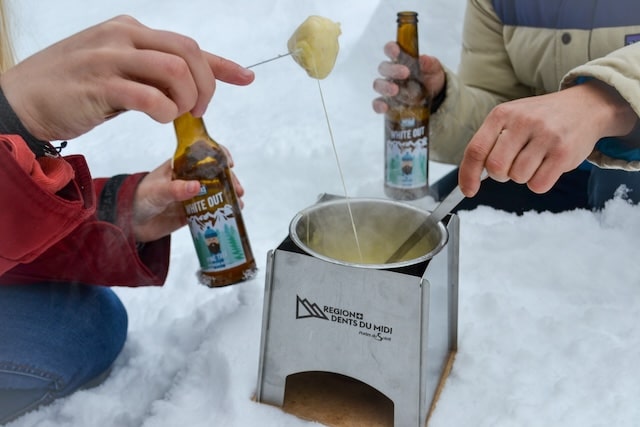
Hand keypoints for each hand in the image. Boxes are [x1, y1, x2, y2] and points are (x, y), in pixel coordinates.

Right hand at [0, 15, 254, 141]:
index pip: (187, 44)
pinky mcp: (99, 86)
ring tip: (177, 116)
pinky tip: (158, 119)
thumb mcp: (118, 69)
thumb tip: (190, 83)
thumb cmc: (74, 86)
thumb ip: (152, 72)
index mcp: (131, 30)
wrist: (23, 99)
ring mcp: (110, 58)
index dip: (222, 64)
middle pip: (188, 54)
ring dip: (186, 100)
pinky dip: (164, 111)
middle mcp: (123, 37)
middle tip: (198, 111)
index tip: (247, 78)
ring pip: (174, 71)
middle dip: (206, 86)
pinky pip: (148, 97)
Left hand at [131, 146, 244, 242]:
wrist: (126, 222)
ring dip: (229, 197)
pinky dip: (221, 213)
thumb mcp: (156, 191)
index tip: (230, 163)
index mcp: (180, 166)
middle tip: (238, 190)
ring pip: (216, 194)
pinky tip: (231, 216)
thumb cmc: (137, 198)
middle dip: (229, 181)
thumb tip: (198, 186)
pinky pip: (210, 212)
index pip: (203, 154)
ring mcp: (191, 197)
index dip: (219, 155)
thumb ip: (175, 189)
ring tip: (238, 205)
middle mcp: (188, 179)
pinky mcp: (191, 214)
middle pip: (215, 175)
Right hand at [372, 41, 444, 112]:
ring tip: (395, 91)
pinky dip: (378, 105)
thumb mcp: (434, 69)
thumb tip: (423, 58)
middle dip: (392, 70)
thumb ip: (430, 64)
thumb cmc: (430, 78)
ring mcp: (387, 88)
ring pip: (378, 84)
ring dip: (385, 87)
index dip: (391, 49)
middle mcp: (391, 73)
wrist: (434, 97)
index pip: (390, 50)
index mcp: (401, 60)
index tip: (395, 51)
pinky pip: (377, 103)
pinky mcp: (387, 103)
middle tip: (405, 73)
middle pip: (383, 68)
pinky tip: (385, 107)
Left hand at [458, 80, 638, 196]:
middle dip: (501, 175)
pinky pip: (538, 185)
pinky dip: (539, 182)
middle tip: (513, 164)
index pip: (475, 150)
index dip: (468, 174)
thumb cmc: (541, 118)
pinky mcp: (563, 152)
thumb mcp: (511, 119)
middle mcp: (523, 122)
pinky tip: (547, 166)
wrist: (585, 106)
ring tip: (534, 159)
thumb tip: (471, 177)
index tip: (468, 190)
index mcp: (502, 114)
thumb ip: (490, 142)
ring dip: (523, 176)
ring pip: (518, 177)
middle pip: (496, 168)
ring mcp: (545, 136)